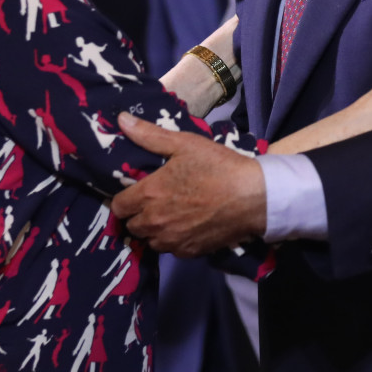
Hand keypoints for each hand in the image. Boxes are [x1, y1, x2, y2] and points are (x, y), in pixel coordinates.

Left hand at [109, 115, 265, 255]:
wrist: (253, 197)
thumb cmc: (218, 166)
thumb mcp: (184, 143)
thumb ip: (149, 135)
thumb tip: (121, 119)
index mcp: (149, 194)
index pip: (118, 207)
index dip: (124, 199)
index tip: (135, 193)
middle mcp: (155, 221)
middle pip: (132, 226)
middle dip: (138, 215)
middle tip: (154, 203)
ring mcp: (172, 240)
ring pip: (150, 240)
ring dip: (154, 231)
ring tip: (169, 216)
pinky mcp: (189, 252)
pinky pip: (170, 250)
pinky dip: (173, 240)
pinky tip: (186, 227)